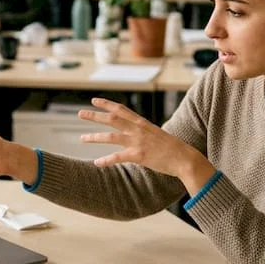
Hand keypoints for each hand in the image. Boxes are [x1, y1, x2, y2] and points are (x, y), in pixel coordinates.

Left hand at [78, 98, 214, 186]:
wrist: (184, 157)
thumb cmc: (171, 147)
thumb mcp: (155, 133)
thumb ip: (142, 131)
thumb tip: (132, 131)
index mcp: (141, 123)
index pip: (121, 109)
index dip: (106, 104)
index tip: (94, 100)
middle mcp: (137, 129)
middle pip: (111, 119)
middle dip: (94, 115)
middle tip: (80, 113)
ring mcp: (137, 142)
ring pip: (110, 137)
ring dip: (94, 137)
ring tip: (82, 138)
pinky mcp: (138, 156)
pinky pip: (117, 157)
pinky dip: (105, 160)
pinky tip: (96, 162)